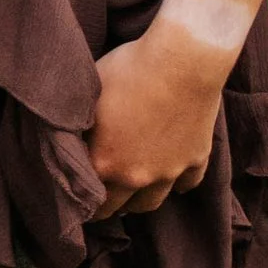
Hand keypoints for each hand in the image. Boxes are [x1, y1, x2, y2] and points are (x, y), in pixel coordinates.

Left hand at [84, 19, 229, 222]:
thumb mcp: (90, 96)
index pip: (85, 197)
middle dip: (106, 207)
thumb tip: (69, 141)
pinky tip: (174, 180)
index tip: (75, 199)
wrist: (183, 60)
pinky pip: (187, 183)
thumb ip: (80, 128)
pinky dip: (179, 184)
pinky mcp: (197, 159)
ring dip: (139, 200)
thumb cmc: (129, 70)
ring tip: (132, 193)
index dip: (79, 198)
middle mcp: (136, 176)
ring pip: (152, 202)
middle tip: (100, 203)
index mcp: (104, 162)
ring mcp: (170, 171)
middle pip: (118, 208)